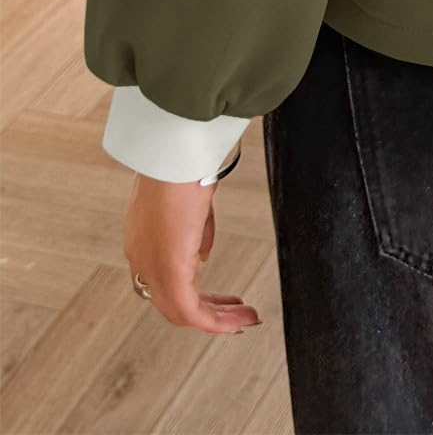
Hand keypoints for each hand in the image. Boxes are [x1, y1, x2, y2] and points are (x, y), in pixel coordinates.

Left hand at [123, 173, 261, 332]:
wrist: (173, 155)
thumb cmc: (182, 165)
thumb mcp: (191, 200)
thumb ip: (196, 230)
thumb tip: (202, 254)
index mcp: (143, 240)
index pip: (162, 280)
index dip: (190, 292)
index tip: (216, 296)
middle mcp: (142, 260)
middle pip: (172, 302)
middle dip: (208, 312)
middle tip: (234, 315)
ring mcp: (152, 269)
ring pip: (182, 313)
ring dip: (216, 320)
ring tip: (244, 319)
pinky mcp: (169, 273)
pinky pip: (192, 313)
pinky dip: (217, 321)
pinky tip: (239, 319)